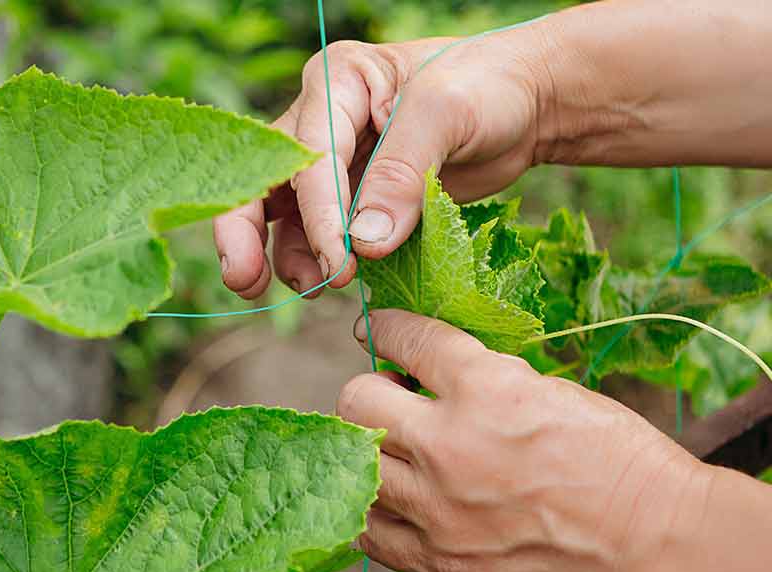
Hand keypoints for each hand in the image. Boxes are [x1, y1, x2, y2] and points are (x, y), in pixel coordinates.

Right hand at [212, 27, 552, 298]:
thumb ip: (403, 174)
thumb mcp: (447, 114)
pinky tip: (335, 283)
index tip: (338, 263)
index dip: (315, 213)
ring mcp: (332, 163)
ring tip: (318, 288)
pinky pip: (316, 235)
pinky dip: (318, 263)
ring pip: (282, 216)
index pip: (308, 154)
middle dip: (245, 232)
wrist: (527, 106)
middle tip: (245, 280)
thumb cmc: (490, 86)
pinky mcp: (350, 199)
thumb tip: (364, 243)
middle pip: (263, 180)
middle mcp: (320, 121)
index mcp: (338, 82)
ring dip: (288, 256)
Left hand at [339, 309, 711, 571]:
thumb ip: (483, 379)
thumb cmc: (618, 461)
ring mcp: (439, 509)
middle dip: (371, 390)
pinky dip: (374, 509)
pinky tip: (396, 498)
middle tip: (395, 398)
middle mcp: (450, 446)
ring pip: (355, 463)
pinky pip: (368, 530)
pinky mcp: (439, 560)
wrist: (652, 544)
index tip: (379, 330)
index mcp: (486, 389)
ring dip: (371, 449)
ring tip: (399, 450)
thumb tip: (430, 370)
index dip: (388, 329)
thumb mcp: (551, 390)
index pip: (407, 340)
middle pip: (357, 400)